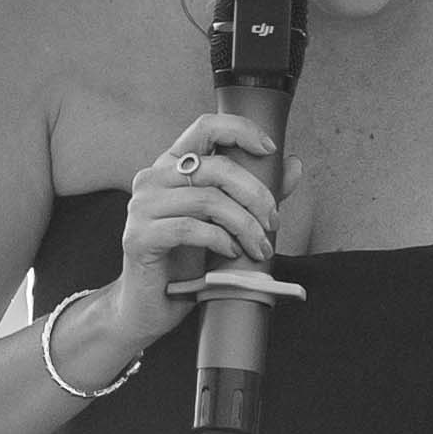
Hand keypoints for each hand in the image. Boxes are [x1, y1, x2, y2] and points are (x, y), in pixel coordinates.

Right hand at [112, 118, 302, 354]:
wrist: (149, 307)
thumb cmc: (185, 263)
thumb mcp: (225, 224)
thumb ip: (254, 194)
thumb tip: (293, 165)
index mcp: (172, 166)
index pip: (206, 127)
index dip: (241, 131)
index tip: (269, 150)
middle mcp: (152, 178)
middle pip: (216, 167)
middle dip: (255, 194)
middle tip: (272, 222)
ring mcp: (142, 206)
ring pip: (208, 199)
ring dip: (244, 225)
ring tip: (258, 248)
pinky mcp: (139, 236)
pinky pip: (190, 229)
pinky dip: (220, 241)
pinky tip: (231, 254)